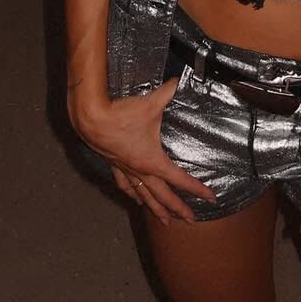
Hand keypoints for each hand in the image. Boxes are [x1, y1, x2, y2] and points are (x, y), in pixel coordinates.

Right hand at [68, 75, 217, 226]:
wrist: (90, 118)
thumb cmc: (121, 114)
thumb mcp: (150, 103)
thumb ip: (167, 92)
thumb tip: (178, 81)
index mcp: (152, 161)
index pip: (179, 179)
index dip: (196, 188)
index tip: (210, 197)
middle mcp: (140, 170)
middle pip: (162, 195)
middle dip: (178, 208)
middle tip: (191, 220)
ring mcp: (125, 170)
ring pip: (143, 195)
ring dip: (155, 208)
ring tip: (165, 220)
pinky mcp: (113, 164)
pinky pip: (125, 184)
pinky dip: (132, 193)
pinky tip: (134, 198)